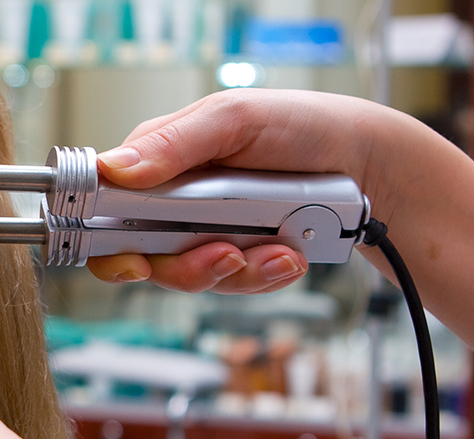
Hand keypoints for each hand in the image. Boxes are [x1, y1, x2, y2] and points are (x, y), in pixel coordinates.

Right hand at [88, 88, 399, 293]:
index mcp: (157, 161)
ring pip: (189, 277)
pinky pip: (233, 285)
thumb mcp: (234, 118)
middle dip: (183, 265)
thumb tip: (114, 169)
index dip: (104, 238)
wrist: (368, 166)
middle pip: (142, 255)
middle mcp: (172, 202)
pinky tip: (288, 254)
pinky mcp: (238, 258)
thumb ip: (173, 143)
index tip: (128, 258)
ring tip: (274, 250)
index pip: (105, 204)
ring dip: (233, 271)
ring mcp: (204, 233)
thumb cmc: (301, 125)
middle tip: (222, 254)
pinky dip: (263, 275)